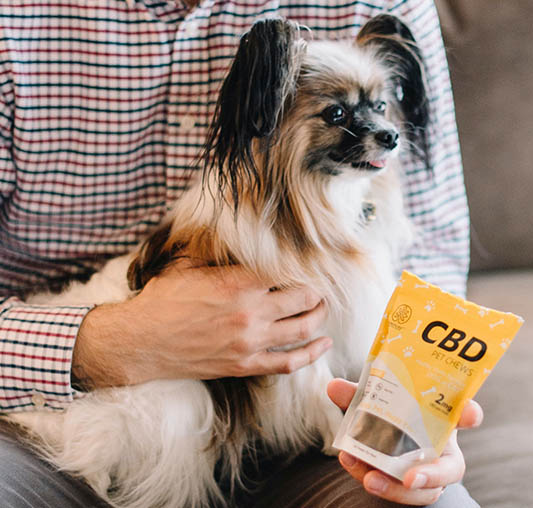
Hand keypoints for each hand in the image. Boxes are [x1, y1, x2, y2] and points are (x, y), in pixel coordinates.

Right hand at [73, 260, 330, 388]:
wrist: (140, 342)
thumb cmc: (163, 300)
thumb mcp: (190, 265)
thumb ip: (219, 253)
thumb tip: (238, 235)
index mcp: (238, 283)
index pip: (287, 270)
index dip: (302, 265)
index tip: (309, 263)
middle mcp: (249, 312)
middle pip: (303, 297)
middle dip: (316, 289)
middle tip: (320, 284)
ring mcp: (249, 341)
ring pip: (302, 329)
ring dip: (320, 316)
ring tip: (324, 306)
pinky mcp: (245, 365)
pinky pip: (287, 362)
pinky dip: (311, 353)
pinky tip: (324, 343)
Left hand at [327, 379, 482, 505]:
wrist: (386, 429)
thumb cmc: (392, 408)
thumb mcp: (377, 397)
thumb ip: (359, 393)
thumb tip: (333, 387)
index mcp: (444, 418)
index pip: (466, 414)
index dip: (470, 414)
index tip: (469, 414)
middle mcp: (442, 449)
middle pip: (450, 469)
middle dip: (432, 476)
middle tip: (410, 477)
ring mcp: (428, 473)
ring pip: (423, 492)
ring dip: (395, 488)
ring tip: (369, 478)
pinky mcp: (409, 487)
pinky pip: (398, 492)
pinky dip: (375, 481)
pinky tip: (352, 464)